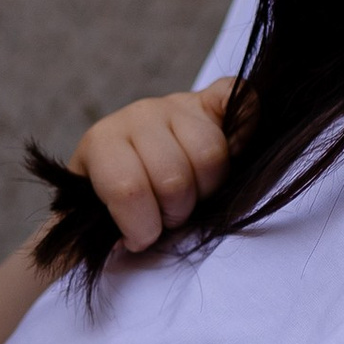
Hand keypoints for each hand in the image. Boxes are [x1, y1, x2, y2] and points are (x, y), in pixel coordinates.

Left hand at [71, 77, 233, 252]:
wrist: (125, 160)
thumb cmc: (114, 196)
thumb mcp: (98, 215)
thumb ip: (107, 232)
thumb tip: (128, 245)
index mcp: (103, 143)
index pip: (128, 189)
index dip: (142, 226)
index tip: (140, 238)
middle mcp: (140, 115)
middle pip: (175, 178)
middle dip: (176, 211)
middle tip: (168, 215)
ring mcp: (177, 105)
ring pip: (211, 154)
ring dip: (208, 187)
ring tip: (192, 193)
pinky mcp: (210, 102)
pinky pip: (240, 98)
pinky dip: (246, 126)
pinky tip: (235, 151)